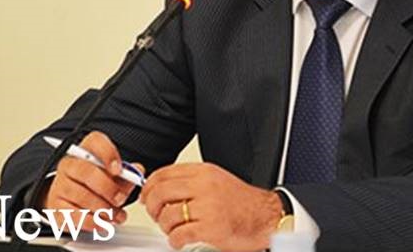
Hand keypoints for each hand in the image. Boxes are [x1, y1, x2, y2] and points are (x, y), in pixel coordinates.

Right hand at [42, 131, 143, 230]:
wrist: (70, 198)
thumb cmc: (94, 183)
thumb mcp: (113, 175)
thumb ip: (127, 173)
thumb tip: (137, 171)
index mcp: (86, 151)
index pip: (95, 142)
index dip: (108, 155)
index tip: (119, 170)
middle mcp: (70, 164)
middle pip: (86, 171)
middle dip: (108, 188)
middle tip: (120, 199)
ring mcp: (60, 185)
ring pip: (80, 195)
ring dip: (102, 209)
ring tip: (115, 215)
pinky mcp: (56, 206)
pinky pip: (73, 214)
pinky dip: (91, 221)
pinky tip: (102, 223)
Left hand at [139, 162, 282, 250]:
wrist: (266, 217)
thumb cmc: (243, 203)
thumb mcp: (216, 180)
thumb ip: (192, 181)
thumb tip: (163, 187)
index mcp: (204, 173)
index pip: (164, 174)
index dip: (149, 187)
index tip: (146, 196)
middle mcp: (204, 186)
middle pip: (161, 193)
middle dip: (152, 207)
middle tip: (155, 215)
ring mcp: (207, 207)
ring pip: (167, 215)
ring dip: (164, 226)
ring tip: (172, 229)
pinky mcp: (210, 228)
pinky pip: (179, 235)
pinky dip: (174, 240)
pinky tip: (180, 240)